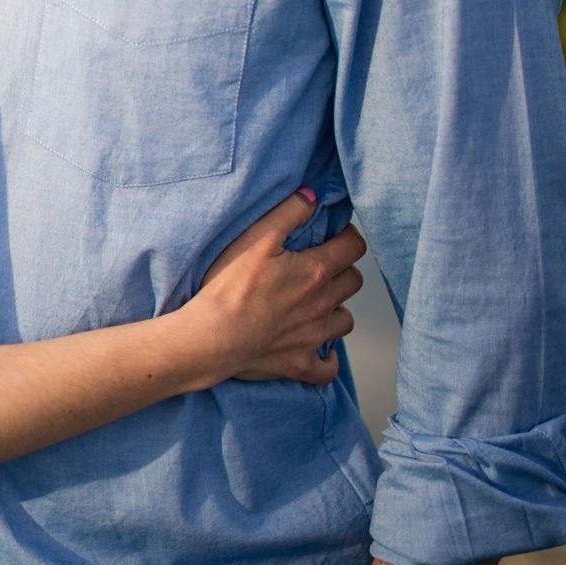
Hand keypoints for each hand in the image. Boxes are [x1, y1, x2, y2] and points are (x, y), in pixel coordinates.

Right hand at [185, 190, 364, 384]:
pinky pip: (327, 368)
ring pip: (345, 320)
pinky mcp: (300, 363)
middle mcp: (324, 304)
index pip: (352, 246)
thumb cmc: (229, 287)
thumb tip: (312, 195)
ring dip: (335, 310)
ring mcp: (315, 337)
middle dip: (341, 270)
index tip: (333, 235)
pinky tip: (317, 351)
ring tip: (316, 305)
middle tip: (319, 267)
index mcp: (316, 271)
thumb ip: (288, 213)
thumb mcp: (255, 238)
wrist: (212, 338)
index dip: (346, 236)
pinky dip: (326, 360)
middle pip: (353, 281)